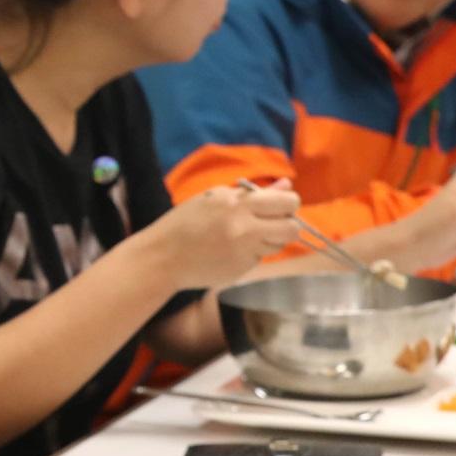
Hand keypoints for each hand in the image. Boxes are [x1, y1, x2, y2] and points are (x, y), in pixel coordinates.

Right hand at [148, 179, 301, 286]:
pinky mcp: (241, 270)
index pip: (286, 202)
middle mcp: (244, 227)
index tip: (279, 206)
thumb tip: (286, 186)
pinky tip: (231, 250)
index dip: (288, 204)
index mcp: (237, 203)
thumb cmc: (186, 221)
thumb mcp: (216, 198)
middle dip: (287, 224)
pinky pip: (260, 258)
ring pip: (279, 245)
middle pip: (292, 227)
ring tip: (247, 237)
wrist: (163, 257)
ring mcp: (244, 251)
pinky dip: (251, 253)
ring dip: (270, 240)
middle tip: (272, 223)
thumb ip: (253, 193)